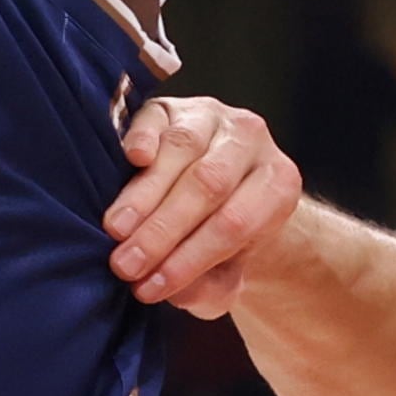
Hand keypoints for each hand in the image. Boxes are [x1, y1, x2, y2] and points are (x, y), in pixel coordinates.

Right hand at [108, 96, 302, 316]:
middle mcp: (252, 141)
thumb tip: (176, 291)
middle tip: (124, 264)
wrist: (214, 189)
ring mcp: (212, 116)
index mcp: (279, 183)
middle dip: (162, 230)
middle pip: (208, 184)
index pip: (234, 223)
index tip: (149, 289)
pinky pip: (156, 118)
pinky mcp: (172, 105)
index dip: (189, 258)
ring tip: (116, 231)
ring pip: (182, 150)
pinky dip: (143, 137)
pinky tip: (131, 161)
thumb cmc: (219, 236)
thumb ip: (210, 288)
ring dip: (143, 195)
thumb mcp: (226, 273)